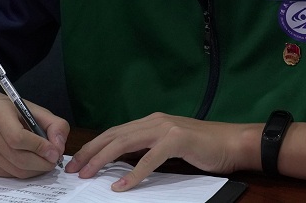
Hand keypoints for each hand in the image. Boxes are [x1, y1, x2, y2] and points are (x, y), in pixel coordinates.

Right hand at [0, 95, 68, 177]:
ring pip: (15, 170)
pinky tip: (30, 163)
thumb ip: (55, 125)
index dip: (39, 147)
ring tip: (45, 161)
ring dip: (35, 170)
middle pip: (17, 158)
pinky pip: (9, 175)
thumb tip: (58, 148)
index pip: (18, 138)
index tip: (55, 152)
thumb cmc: (15, 112)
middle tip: (54, 161)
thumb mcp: (38, 111)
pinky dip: (24, 172)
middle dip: (41, 163)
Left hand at [66, 113, 252, 191]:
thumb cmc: (203, 147)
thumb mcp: (169, 145)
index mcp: (151, 122)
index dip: (94, 146)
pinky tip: (121, 185)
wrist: (232, 142)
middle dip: (90, 152)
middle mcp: (155, 121)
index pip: (114, 132)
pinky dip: (133, 173)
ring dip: (103, 160)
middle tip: (73, 168)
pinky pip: (148, 159)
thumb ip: (147, 148)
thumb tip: (121, 163)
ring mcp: (165, 129)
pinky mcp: (177, 141)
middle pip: (113, 135)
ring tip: (88, 174)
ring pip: (125, 143)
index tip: (77, 161)